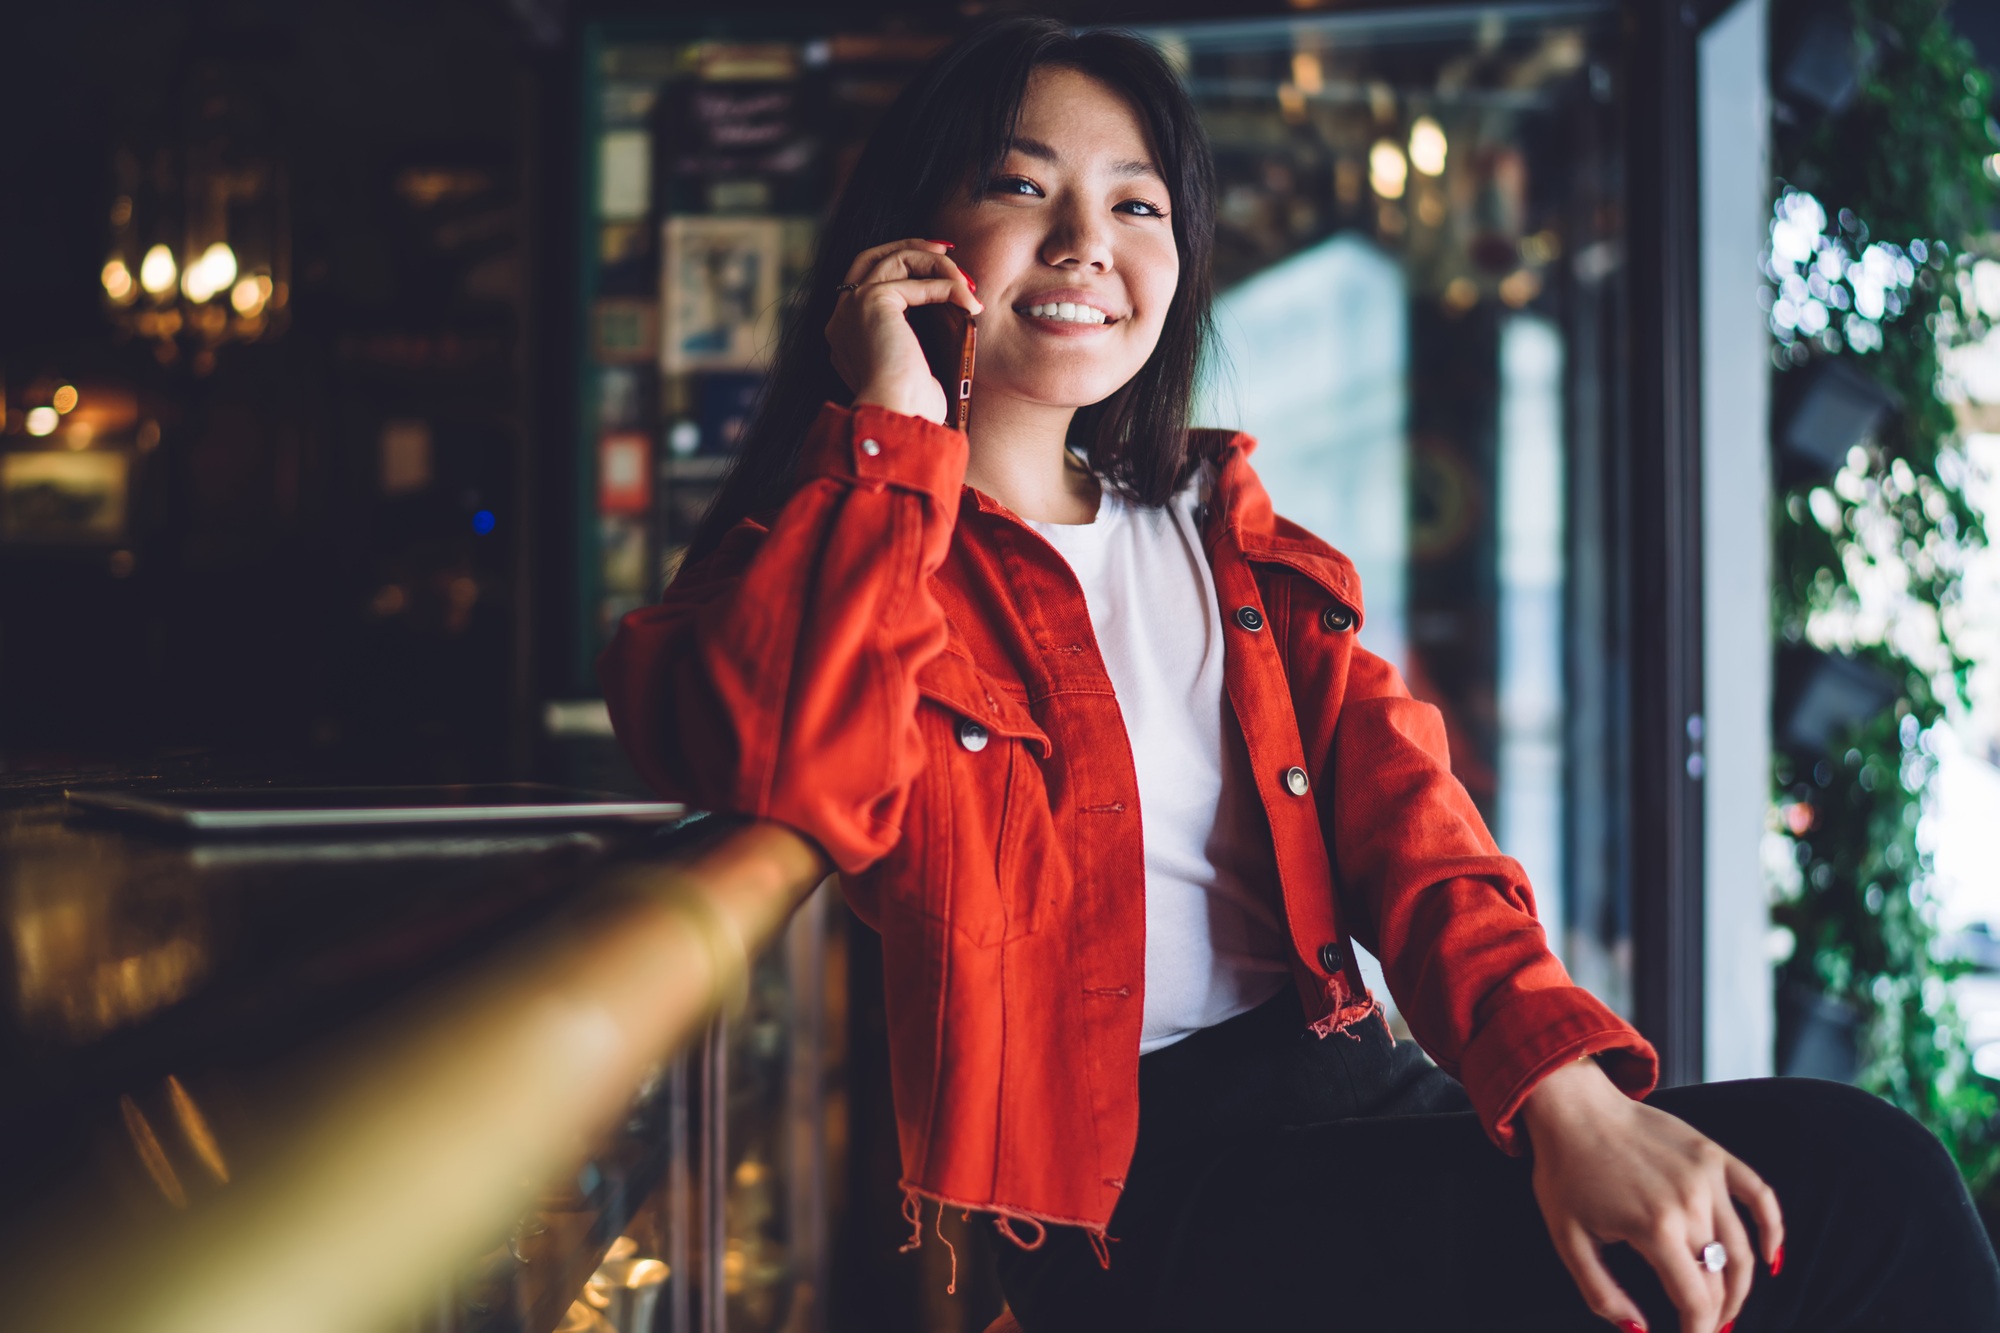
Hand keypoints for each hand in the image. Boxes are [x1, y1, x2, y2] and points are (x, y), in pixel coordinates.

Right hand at [824, 238, 981, 423]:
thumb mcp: (914, 365)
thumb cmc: (911, 406)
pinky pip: (914, 280)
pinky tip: (966, 302)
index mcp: (848, 334)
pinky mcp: (870, 302)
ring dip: (936, 265)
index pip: (868, 282)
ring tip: (966, 283)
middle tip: (946, 250)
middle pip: (872, 258)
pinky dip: (945, 286)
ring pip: (894, 258)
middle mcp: (842, 317)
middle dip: (911, 247)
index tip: (936, 269)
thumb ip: (919, 336)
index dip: (901, 267)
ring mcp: (852, 306)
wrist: (897, 415)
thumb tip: (953, 309)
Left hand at [1520, 1061, 1783, 1332]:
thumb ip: (1601, 1293)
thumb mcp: (1568, 1239)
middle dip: (1716, 1312)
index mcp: (1654, 1229)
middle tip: (1705, 1326)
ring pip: (1741, 1248)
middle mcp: (1689, 1203)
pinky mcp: (1714, 1155)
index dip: (1699, 1331)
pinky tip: (1771, 1258)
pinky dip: (1773, 1229)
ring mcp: (1707, 1176)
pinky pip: (1760, 1196)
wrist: (1572, 1108)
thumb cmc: (1565, 1173)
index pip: (1696, 1300)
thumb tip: (1638, 1331)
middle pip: (1720, 1278)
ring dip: (1740, 1285)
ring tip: (1726, 1305)